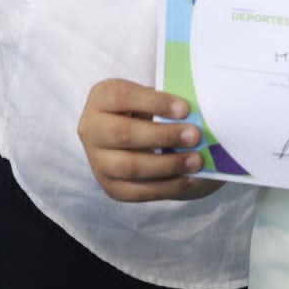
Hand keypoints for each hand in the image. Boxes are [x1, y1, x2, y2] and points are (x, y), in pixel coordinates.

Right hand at [78, 79, 220, 202]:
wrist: (134, 136)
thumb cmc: (147, 108)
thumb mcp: (151, 97)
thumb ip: (167, 104)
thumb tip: (198, 115)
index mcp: (101, 97)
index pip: (122, 96)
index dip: (154, 102)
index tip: (185, 108)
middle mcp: (91, 129)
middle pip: (123, 134)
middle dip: (162, 136)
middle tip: (195, 136)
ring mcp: (97, 160)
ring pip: (128, 167)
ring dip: (166, 165)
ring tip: (196, 161)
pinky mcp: (110, 186)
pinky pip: (136, 191)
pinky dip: (165, 187)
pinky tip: (189, 179)